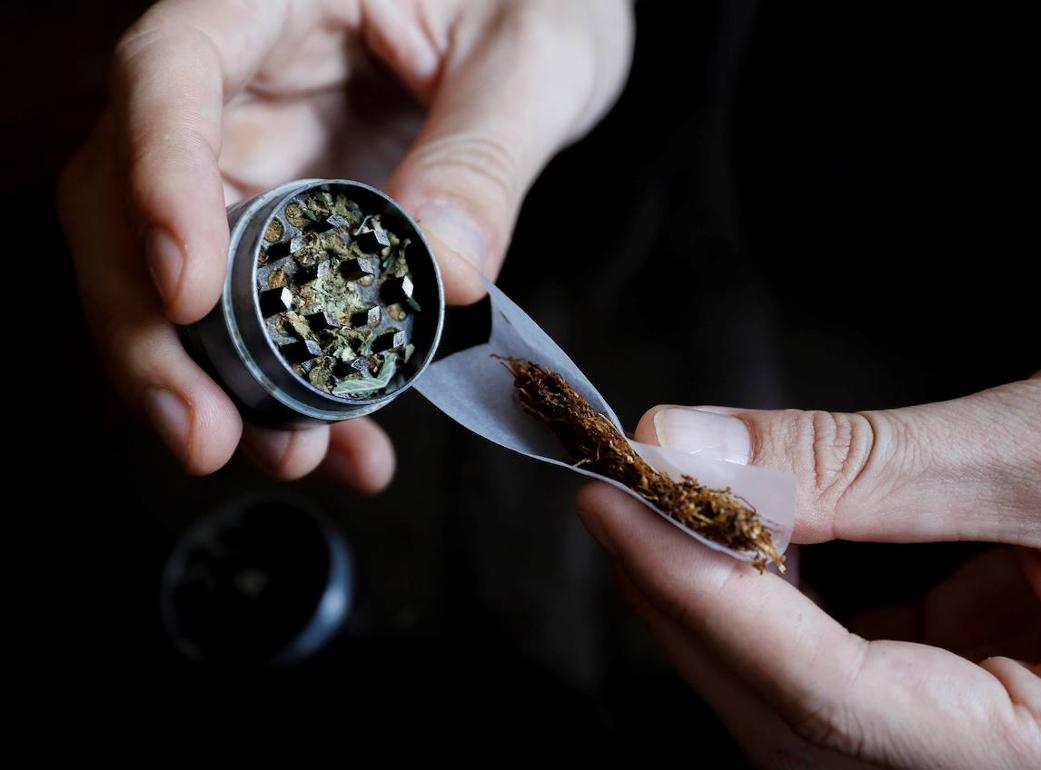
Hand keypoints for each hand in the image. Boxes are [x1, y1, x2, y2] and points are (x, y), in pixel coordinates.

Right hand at [59, 0, 631, 487]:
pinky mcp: (295, 220)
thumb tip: (445, 272)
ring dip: (220, 381)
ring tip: (291, 455)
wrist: (551, 13)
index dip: (159, 180)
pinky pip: (269, 308)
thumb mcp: (535, 57)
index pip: (173, 72)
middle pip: (128, 196)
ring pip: (184, 274)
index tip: (190, 290)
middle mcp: (242, 83)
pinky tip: (345, 442)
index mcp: (277, 0)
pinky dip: (298, 384)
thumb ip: (485, 154)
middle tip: (206, 432)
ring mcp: (260, 156)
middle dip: (155, 328)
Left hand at [577, 305, 1040, 767]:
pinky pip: (847, 672)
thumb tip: (694, 449)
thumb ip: (863, 464)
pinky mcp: (982, 688)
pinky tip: (753, 528)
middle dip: (698, 607)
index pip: (840, 706)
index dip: (709, 602)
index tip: (619, 505)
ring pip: (812, 711)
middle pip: (806, 726)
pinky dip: (782, 600)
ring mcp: (1006, 740)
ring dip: (730, 607)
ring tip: (673, 504)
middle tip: (626, 495)